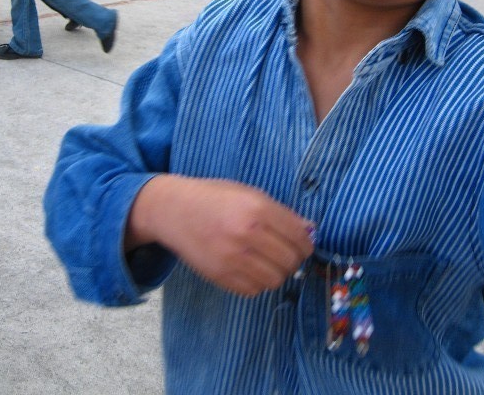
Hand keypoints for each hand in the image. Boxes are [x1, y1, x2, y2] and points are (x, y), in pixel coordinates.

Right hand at [126, 176, 314, 296]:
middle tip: (285, 253)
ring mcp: (232, 258)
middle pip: (290, 261)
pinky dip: (257, 282)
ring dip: (276, 273)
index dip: (306, 243)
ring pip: (275, 280)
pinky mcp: (220, 276)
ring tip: (267, 261)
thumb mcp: (248, 193)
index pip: (299, 236)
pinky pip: (253, 290)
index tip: (303, 244)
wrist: (174, 210)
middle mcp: (247, 234)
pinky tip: (250, 268)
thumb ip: (280, 213)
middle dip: (294, 259)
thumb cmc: (214, 198)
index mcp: (257, 209)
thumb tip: (309, 231)